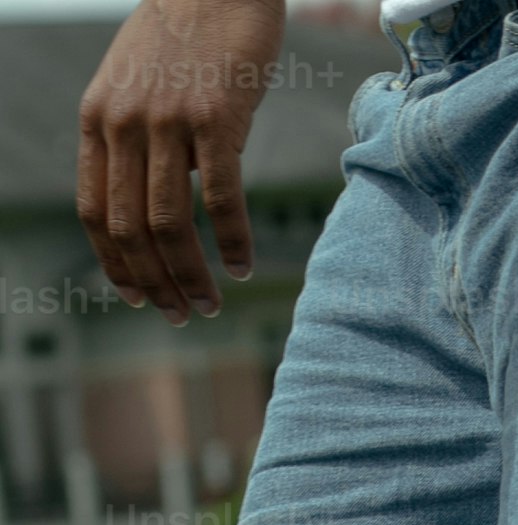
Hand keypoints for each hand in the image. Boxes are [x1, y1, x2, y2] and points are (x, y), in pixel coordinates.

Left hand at [78, 0, 288, 325]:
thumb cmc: (184, 37)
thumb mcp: (136, 85)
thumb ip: (136, 141)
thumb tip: (157, 207)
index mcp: (99, 118)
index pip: (95, 212)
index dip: (115, 266)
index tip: (138, 299)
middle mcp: (125, 121)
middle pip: (132, 229)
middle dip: (156, 284)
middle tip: (183, 315)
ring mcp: (168, 120)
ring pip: (170, 223)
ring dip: (191, 276)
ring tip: (211, 303)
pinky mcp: (216, 118)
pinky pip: (221, 200)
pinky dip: (233, 243)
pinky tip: (243, 267)